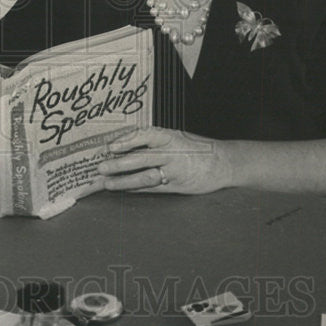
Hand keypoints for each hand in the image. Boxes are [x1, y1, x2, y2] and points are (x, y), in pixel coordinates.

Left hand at [97, 126, 232, 194]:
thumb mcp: (177, 137)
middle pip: (142, 158)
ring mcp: (174, 171)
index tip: (112, 146)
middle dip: (119, 164)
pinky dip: (136, 189)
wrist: (224, 163)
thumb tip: (122, 144)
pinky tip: (123, 189)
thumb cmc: (195, 148)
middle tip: (101, 168)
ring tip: (107, 183)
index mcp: (170, 136)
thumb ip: (154, 141)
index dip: (128, 140)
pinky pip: (153, 188)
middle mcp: (171, 153)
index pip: (145, 135)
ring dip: (124, 181)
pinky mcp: (177, 185)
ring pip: (145, 176)